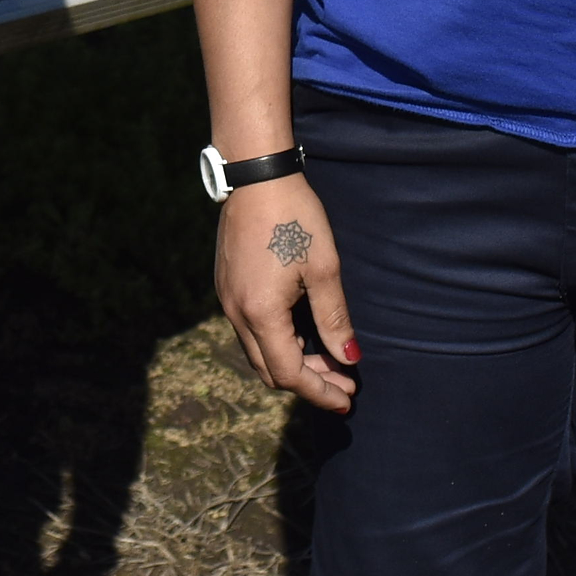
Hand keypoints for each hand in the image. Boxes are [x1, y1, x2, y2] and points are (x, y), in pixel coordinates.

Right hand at [216, 176, 355, 412]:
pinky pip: (250, 331)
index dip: (320, 391)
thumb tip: (349, 359)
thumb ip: (334, 319)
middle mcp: (237, 314)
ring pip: (258, 352)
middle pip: (270, 370)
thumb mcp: (323, 269)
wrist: (256, 176)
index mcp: (261, 314)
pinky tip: (302, 334)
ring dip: (293, 363)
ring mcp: (227, 301)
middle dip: (309, 382)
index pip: (290, 373)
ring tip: (329, 361)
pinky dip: (277, 343)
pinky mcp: (226, 287)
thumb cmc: (295, 218)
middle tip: (344, 383)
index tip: (348, 400)